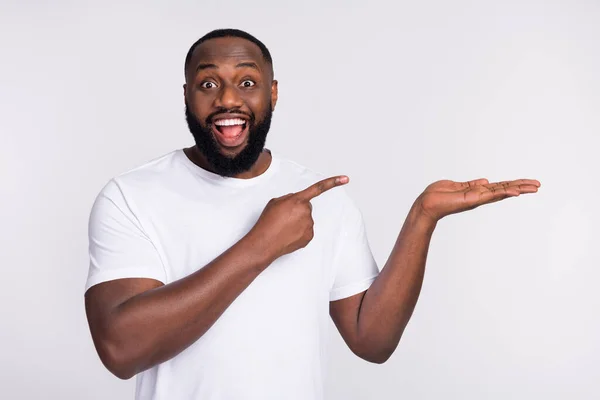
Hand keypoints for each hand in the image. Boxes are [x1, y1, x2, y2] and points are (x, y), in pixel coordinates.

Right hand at [250, 175, 349, 260]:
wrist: (265, 243)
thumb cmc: (267, 222)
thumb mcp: (275, 202)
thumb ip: (290, 198)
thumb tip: (297, 202)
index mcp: (297, 200)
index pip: (318, 188)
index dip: (333, 182)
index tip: (345, 179)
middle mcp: (306, 211)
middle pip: (306, 206)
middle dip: (297, 210)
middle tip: (284, 217)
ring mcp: (309, 224)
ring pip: (306, 219)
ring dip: (297, 221)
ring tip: (284, 227)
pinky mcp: (309, 236)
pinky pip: (306, 230)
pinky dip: (299, 232)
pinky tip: (288, 234)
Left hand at [415, 178, 540, 222]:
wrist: (427, 204)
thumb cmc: (437, 195)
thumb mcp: (457, 185)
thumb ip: (472, 184)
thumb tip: (486, 181)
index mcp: (477, 191)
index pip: (499, 187)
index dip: (513, 184)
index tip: (527, 183)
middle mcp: (480, 196)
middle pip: (505, 189)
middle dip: (522, 187)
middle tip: (538, 185)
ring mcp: (478, 198)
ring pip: (502, 192)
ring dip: (518, 189)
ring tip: (534, 187)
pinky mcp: (473, 199)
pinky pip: (492, 195)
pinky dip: (504, 192)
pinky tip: (516, 191)